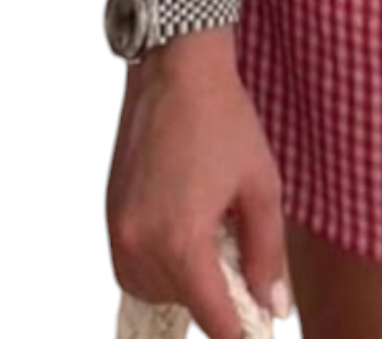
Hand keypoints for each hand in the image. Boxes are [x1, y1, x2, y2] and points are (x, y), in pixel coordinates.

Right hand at [107, 42, 292, 338]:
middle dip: (216, 294)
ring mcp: (119, 231)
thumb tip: (272, 306)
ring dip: (187, 279)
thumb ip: (266, 253)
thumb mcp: (261, 186)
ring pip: (154, 288)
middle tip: (244, 260)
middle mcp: (140, 244)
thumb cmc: (223, 120)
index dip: (240, 330)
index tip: (257, 331)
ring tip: (215, 232)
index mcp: (181, 241)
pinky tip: (190, 224)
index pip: (212, 316)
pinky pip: (135, 265)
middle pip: (182, 304)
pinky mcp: (110, 216)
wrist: (176, 70)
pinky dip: (163, 261)